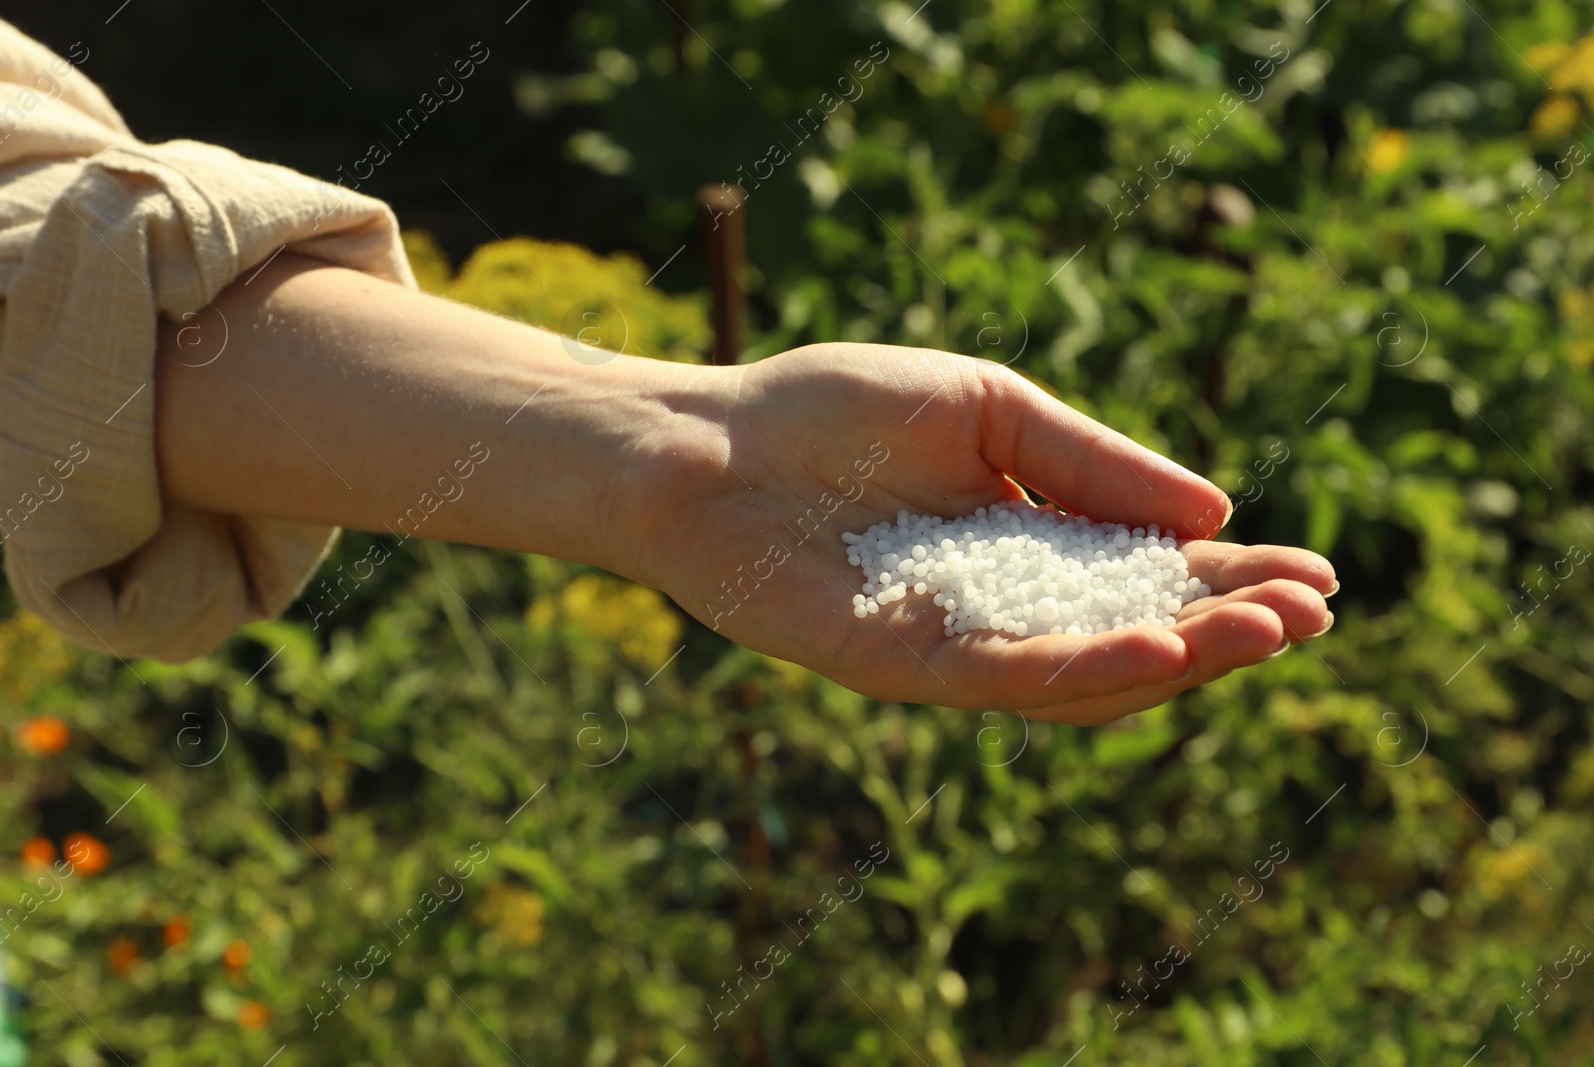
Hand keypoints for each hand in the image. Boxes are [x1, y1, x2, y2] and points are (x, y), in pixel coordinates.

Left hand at [628, 343, 1334, 723]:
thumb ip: (1089, 462)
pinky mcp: (898, 664)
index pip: (1146, 573)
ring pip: (1083, 673)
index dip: (1231, 579)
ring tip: (1263, 633)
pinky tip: (1153, 643)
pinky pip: (1005, 677)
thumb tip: (1212, 513)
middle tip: (1314, 614)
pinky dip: (1084, 664)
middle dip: (1224, 629)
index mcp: (1025, 542)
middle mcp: (997, 606)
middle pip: (1130, 635)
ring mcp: (951, 643)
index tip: (1316, 576)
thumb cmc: (831, 410)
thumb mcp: (987, 410)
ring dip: (1178, 658)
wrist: (706, 439)